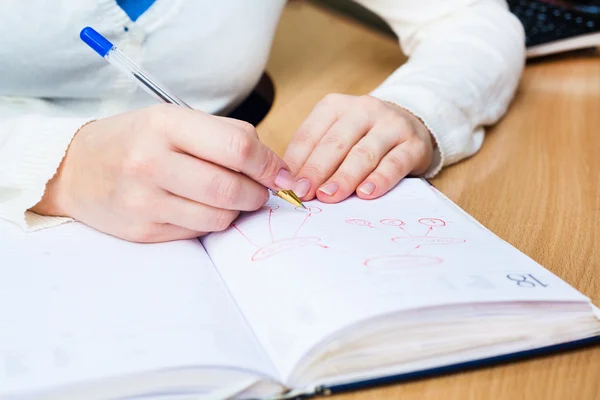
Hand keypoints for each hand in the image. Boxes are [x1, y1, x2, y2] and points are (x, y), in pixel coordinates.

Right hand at [31, 104, 295, 242]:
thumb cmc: (135, 140)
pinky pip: (198, 232)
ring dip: (236, 210)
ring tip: (228, 196)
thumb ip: (224, 137)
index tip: (282, 173)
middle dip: (258, 193)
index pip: (238, 147)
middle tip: (260, 190)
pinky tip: (201, 207)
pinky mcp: (144, 230)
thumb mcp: (173, 120)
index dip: (270, 164)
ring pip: (220, 217)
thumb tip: (277, 168)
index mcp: (165, 125)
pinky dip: (211, 222)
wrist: (77, 169)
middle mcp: (151, 162)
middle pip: (232, 188)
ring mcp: (145, 201)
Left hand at [284, 94, 433, 202]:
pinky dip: (379, 180)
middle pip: (335, 143)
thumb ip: (314, 157)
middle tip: (304, 193)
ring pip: (364, 154)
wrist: (412, 127)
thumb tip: (290, 186)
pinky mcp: (414, 144)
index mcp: (335, 106)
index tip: (288, 186)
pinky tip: (365, 194)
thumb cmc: (363, 138)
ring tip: (329, 196)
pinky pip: (394, 164)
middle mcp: (364, 110)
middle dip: (317, 171)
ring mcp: (391, 124)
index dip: (298, 162)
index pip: (310, 135)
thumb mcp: (336, 138)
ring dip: (344, 178)